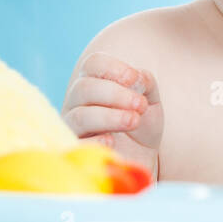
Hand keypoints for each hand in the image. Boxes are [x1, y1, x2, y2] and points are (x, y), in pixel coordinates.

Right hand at [62, 51, 161, 178]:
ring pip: (81, 116)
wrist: (140, 157)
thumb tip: (137, 78)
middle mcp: (77, 101)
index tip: (135, 80)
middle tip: (140, 105)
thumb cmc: (139, 123)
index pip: (93, 64)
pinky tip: (112, 142)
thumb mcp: (149, 100)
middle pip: (84, 88)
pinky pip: (78, 144)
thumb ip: (145, 83)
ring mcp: (73, 126)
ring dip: (111, 117)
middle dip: (116, 94)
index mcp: (95, 82)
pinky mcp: (75, 149)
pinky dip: (97, 141)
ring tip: (134, 121)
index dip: (114, 68)